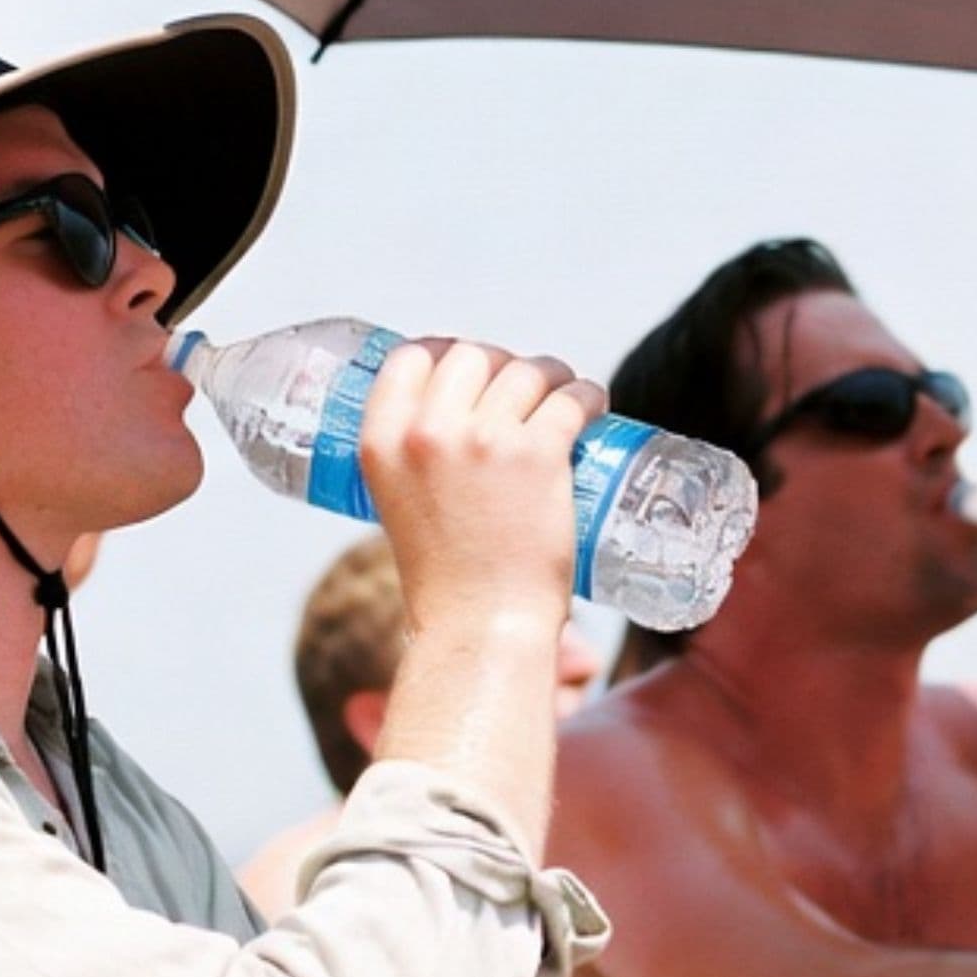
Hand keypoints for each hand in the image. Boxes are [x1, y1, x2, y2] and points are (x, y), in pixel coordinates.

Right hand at [358, 339, 601, 632]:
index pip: (412, 357)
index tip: (471, 365)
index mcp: (382, 442)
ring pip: (527, 370)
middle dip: (503, 362)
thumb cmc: (447, 578)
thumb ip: (413, 461)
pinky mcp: (538, 455)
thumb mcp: (400, 505)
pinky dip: (588, 394)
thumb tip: (450, 424)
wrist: (480, 625)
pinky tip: (594, 403)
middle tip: (524, 385)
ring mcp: (485, 440)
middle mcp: (428, 432)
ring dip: (552, 374)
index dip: (445, 351)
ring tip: (564, 392)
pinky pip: (572, 398)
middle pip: (472, 355)